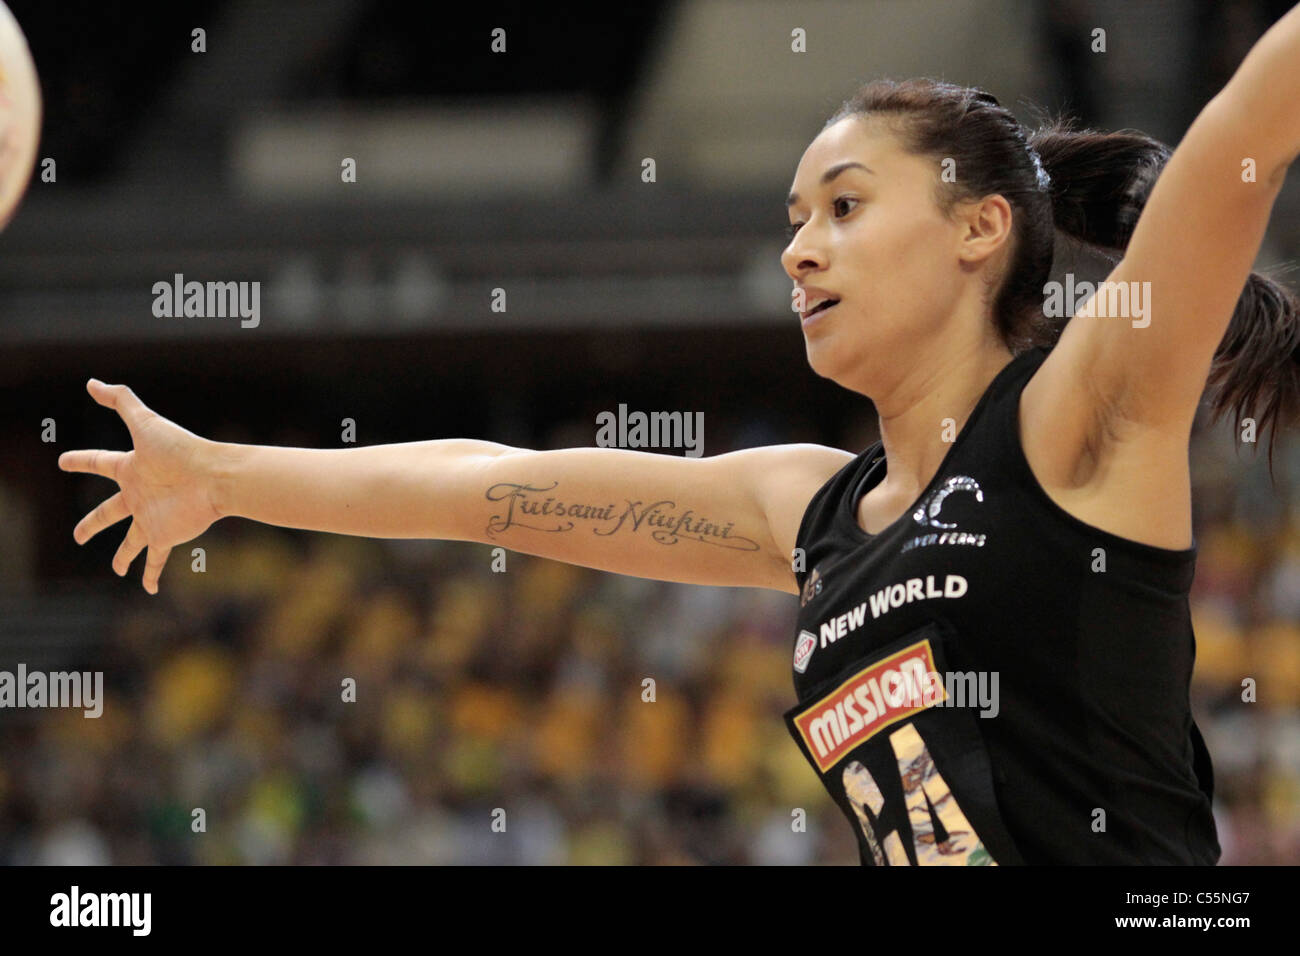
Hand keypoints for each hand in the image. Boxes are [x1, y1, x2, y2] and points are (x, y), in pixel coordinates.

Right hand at [58, 379, 222, 593]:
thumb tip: (92, 382)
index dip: (80, 462)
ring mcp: (152, 518)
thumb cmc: (182, 449)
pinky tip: (147, 589)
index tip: (63, 462)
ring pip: (131, 541)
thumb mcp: (145, 422)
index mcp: (132, 468)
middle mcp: (140, 495)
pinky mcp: (164, 535)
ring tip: (117, 568)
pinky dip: (151, 575)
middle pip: (109, 512)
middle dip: (93, 524)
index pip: (99, 464)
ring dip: (123, 556)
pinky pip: (155, 560)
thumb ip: (121, 400)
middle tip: (78, 535)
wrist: (215, 476)